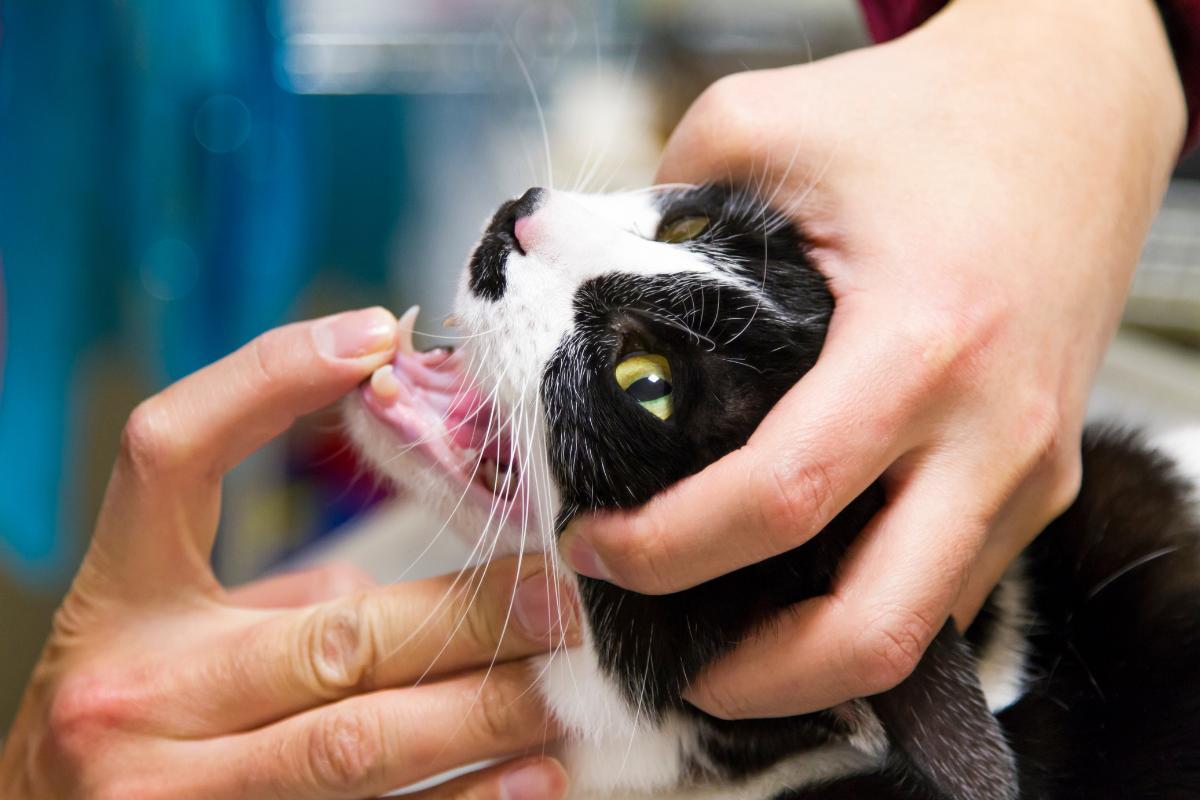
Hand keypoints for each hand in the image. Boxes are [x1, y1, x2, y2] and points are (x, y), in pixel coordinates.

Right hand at [0, 308, 576, 798]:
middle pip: (328, 634)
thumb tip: (443, 591)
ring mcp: (179, 795)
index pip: (169, 456)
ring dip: (483, 711)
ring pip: (358, 744)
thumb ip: (287, 596)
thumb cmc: (131, 703)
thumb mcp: (173, 625)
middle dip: (463, 614)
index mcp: (124, 603)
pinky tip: (536, 775)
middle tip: (561, 592)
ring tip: (570, 679)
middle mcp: (139, 698)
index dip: (264, 380)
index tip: (374, 336)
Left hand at [560, 0, 1185, 717]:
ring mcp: (1032, 464)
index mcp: (920, 340)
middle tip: (677, 666)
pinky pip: (956, 581)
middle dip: (761, 680)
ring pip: (925, 625)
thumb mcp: (764, 121)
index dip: (668, 550)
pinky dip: (875, 607)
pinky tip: (808, 588)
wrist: (1075, 110)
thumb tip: (577, 285)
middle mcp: (992, 427)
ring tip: (731, 639)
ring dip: (821, 660)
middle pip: (877, 627)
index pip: (780, 498)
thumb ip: (656, 202)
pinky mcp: (1044, 472)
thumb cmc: (930, 116)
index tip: (594, 548)